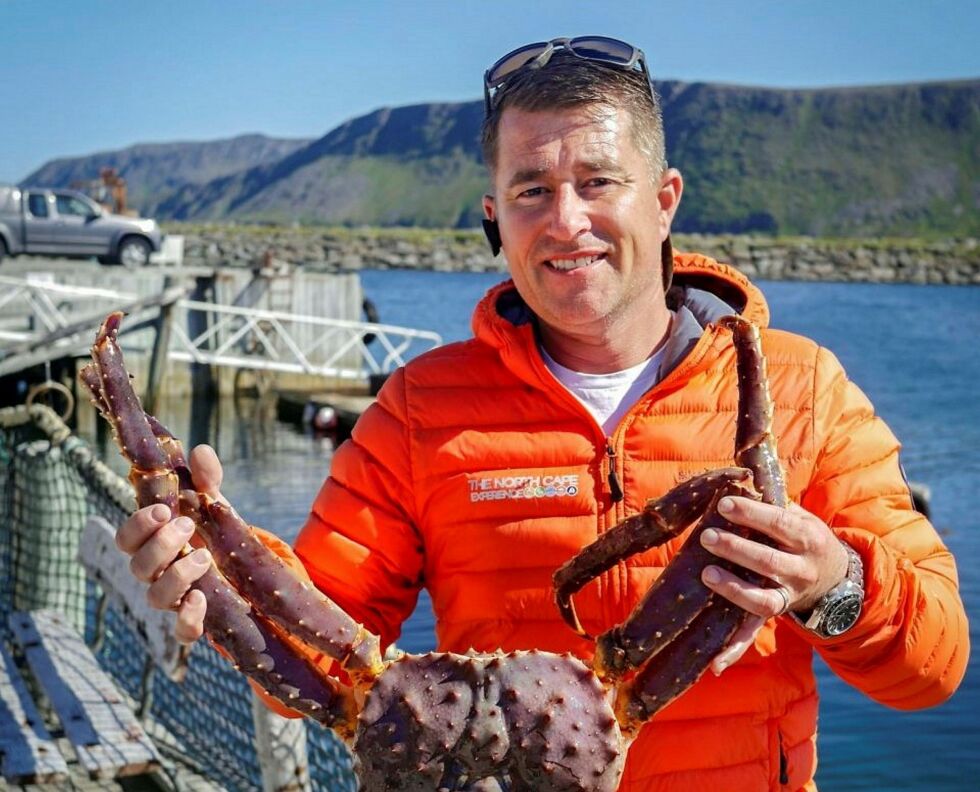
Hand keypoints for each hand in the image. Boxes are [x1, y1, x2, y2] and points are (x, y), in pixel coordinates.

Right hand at [115, 444, 224, 642]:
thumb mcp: (212, 502)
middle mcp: (156, 572)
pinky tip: (202, 599)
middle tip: (186, 525)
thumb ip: (205, 479)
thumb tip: (201, 451)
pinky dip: (188, 619)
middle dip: (160, 545)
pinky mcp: (194, 619)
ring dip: (176, 575)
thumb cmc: (213, 528)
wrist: (242, 564)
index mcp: (153, 542)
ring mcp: (174, 598)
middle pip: (138, 566)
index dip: (138, 526)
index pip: (126, 539)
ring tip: (204, 557)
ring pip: (156, 597)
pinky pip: (182, 632)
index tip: (163, 511)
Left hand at [699, 495, 848, 672]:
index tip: (726, 503)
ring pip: (762, 599)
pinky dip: (733, 650)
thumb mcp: (800, 516)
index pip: (778, 524)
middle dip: (738, 549)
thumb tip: (740, 474)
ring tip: (707, 575)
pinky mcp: (775, 615)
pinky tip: (714, 664)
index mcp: (807, 538)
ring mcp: (789, 597)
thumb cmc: (805, 537)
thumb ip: (774, 501)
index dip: (752, 513)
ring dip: (734, 590)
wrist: (838, 579)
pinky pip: (754, 634)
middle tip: (708, 536)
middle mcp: (801, 571)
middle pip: (769, 561)